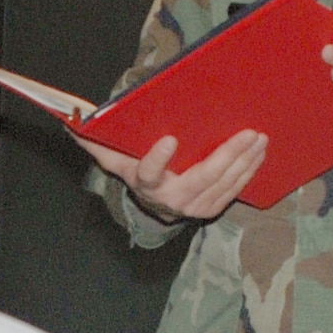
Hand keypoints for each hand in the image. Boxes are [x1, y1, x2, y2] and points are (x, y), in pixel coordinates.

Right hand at [93, 127, 267, 222]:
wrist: (154, 205)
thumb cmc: (137, 171)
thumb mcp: (116, 159)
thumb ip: (97, 142)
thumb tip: (72, 123)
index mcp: (145, 183)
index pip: (148, 173)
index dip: (158, 159)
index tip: (169, 140)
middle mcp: (171, 199)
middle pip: (202, 177)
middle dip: (228, 155)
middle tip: (248, 133)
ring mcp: (193, 207)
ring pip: (224, 183)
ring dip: (246, 161)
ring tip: (260, 138)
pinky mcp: (211, 209)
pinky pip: (233, 190)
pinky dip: (249, 171)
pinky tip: (259, 153)